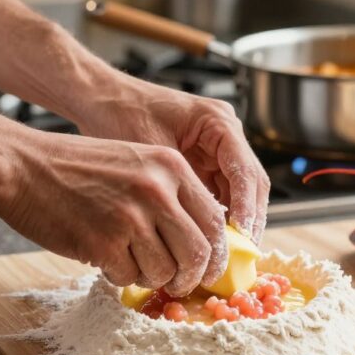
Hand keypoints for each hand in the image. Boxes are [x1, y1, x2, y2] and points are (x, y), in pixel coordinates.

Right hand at [3, 132, 227, 296]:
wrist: (23, 167)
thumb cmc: (78, 167)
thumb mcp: (138, 162)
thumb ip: (172, 193)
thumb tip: (203, 238)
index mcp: (171, 167)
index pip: (214, 221)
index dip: (217, 253)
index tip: (211, 268)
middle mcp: (157, 191)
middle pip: (198, 253)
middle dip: (191, 276)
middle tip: (179, 283)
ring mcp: (131, 218)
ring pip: (165, 270)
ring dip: (152, 277)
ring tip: (132, 262)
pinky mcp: (103, 243)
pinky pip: (128, 277)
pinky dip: (120, 275)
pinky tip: (105, 256)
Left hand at [75, 72, 269, 242]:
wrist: (102, 100)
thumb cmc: (123, 115)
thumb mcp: (152, 153)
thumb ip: (180, 185)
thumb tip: (201, 228)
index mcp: (218, 122)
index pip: (245, 170)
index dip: (248, 207)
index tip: (243, 237)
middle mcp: (225, 134)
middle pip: (251, 183)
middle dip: (249, 219)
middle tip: (242, 254)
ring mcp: (217, 148)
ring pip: (241, 191)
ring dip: (237, 221)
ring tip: (229, 254)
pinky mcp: (205, 162)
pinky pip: (222, 193)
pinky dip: (220, 217)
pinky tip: (212, 241)